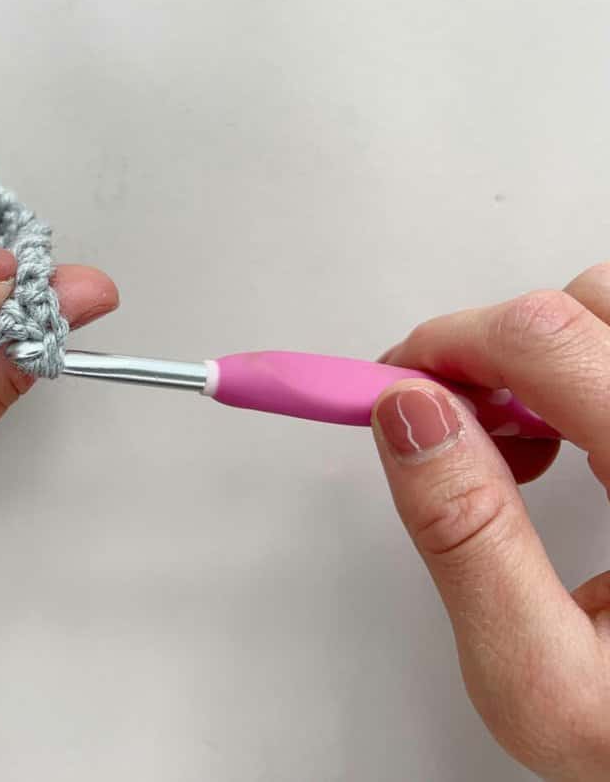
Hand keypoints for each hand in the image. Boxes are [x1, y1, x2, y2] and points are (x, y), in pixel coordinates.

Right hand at [371, 265, 609, 779]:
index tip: (395, 385)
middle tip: (455, 423)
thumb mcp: (542, 680)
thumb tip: (410, 419)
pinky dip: (577, 377)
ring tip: (515, 444)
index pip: (547, 340)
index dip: (448, 345)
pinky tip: (563, 444)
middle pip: (592, 305)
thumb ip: (468, 540)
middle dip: (496, 348)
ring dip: (540, 359)